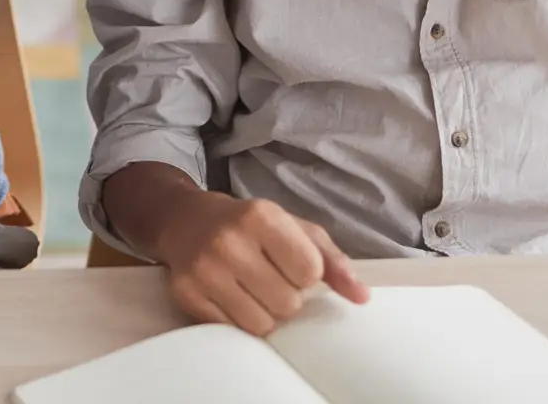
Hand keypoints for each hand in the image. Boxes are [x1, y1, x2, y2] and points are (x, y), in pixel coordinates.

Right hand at [157, 191, 368, 336]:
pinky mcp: (187, 294)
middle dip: (287, 296)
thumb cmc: (247, 224)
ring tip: (253, 290)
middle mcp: (230, 241)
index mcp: (261, 216)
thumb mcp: (292, 227)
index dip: (307, 274)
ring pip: (261, 323)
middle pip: (287, 303)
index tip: (292, 264)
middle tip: (271, 278)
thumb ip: (331, 259)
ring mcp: (205, 270)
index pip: (309, 271)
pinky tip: (233, 296)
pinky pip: (232, 330)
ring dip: (265, 313)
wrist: (185, 220)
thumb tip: (361, 295)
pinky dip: (240, 320)